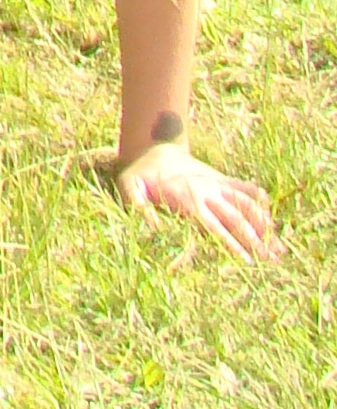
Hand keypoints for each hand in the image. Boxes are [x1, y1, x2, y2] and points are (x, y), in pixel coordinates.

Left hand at [114, 137, 279, 260]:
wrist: (154, 147)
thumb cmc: (140, 174)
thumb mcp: (130, 187)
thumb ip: (139, 208)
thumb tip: (155, 231)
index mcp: (188, 200)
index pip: (214, 227)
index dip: (231, 244)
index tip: (247, 261)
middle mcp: (207, 192)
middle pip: (236, 218)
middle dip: (254, 240)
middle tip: (271, 261)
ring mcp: (216, 184)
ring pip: (245, 204)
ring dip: (263, 223)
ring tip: (278, 245)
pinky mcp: (220, 179)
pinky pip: (242, 188)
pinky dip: (257, 198)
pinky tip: (270, 213)